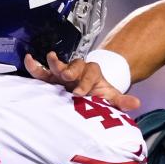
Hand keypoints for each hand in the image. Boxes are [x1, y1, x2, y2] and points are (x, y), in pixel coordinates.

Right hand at [25, 51, 140, 110]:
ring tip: (50, 59)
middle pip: (75, 65)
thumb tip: (136, 104)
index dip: (86, 82)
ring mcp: (63, 73)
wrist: (87, 90)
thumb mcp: (110, 97)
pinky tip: (28, 59)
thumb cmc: (97, 94)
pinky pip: (42, 71)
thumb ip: (121, 101)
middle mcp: (78, 70)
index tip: (80, 93)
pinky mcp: (51, 79)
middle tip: (67, 77)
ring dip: (54, 63)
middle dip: (71, 70)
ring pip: (58, 66)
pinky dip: (35, 65)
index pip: (91, 73)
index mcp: (93, 73)